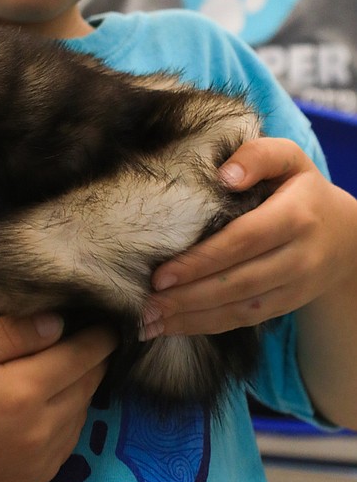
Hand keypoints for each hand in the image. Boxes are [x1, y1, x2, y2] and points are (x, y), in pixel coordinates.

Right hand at [0, 315, 116, 481]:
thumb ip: (6, 333)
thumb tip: (59, 324)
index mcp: (25, 392)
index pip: (85, 356)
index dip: (99, 336)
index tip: (105, 320)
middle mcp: (41, 434)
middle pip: (87, 388)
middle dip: (90, 362)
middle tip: (83, 341)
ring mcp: (35, 467)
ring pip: (79, 420)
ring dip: (76, 394)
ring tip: (59, 373)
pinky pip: (62, 451)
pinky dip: (62, 427)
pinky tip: (41, 412)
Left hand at [145, 136, 356, 338]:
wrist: (349, 234)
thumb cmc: (303, 188)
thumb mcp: (290, 159)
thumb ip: (258, 155)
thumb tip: (224, 175)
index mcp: (295, 216)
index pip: (242, 242)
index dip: (201, 261)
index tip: (160, 275)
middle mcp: (300, 257)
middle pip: (238, 282)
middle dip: (188, 297)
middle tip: (145, 305)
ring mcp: (297, 286)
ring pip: (241, 309)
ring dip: (193, 319)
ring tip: (151, 322)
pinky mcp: (289, 304)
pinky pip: (246, 320)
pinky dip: (209, 326)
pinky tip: (176, 326)